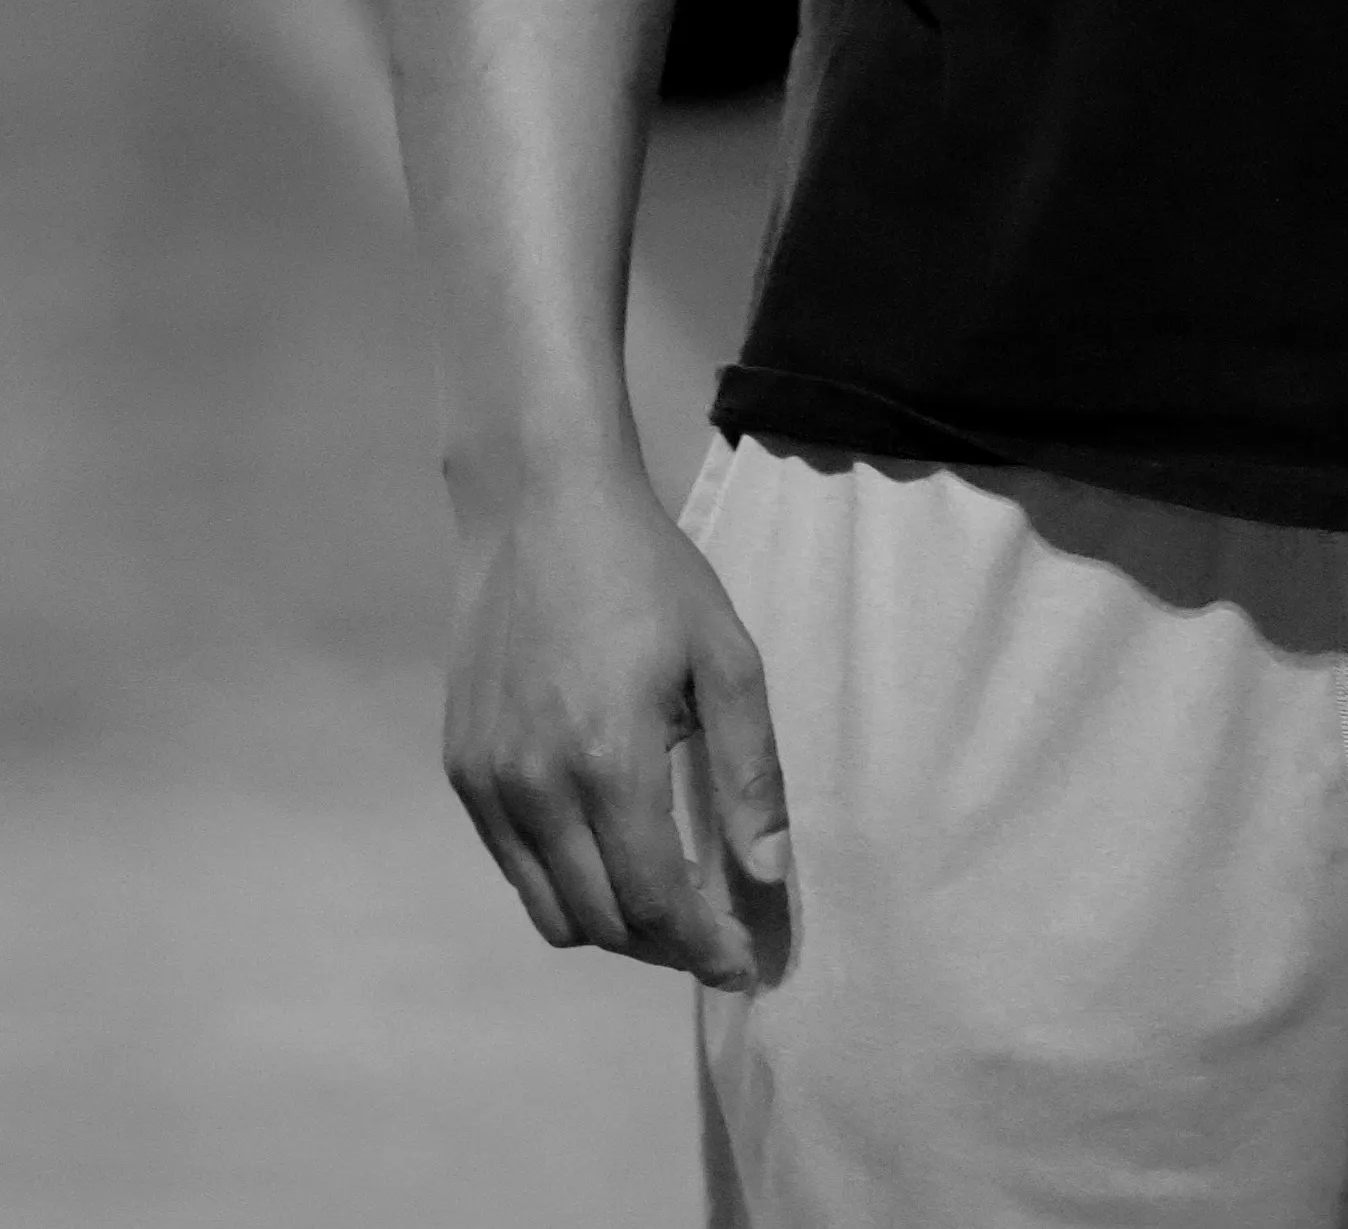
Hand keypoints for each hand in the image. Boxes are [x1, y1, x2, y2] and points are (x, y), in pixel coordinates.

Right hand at [443, 454, 790, 986]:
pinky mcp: (461, 769)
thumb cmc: (648, 574)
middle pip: (602, 923)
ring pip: (550, 911)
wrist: (540, 508)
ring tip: (664, 901)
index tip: (743, 961)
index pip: (655, 903)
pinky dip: (563, 883)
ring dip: (612, 926)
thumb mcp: (725, 657)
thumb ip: (749, 773)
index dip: (703, 947)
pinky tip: (605, 850)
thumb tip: (764, 878)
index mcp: (608, 761)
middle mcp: (535, 787)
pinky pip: (514, 866)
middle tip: (712, 933)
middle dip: (665, 946)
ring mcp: (488, 782)